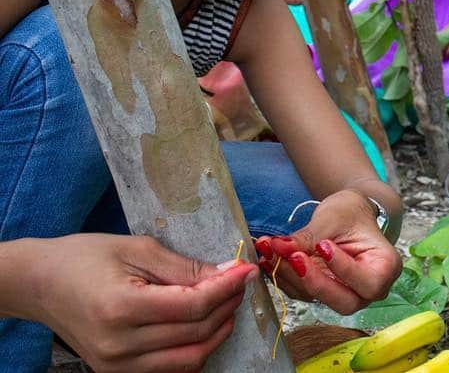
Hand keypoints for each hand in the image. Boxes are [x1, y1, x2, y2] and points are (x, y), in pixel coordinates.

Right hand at [34, 234, 255, 372]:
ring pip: (189, 360)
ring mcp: (116, 365)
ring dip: (217, 332)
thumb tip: (228, 273)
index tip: (246, 270)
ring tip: (225, 304)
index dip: (227, 288)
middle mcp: (119, 345)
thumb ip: (185, 267)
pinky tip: (203, 326)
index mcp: (122, 309)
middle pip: (196, 333)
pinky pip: (171, 369)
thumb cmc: (87, 257)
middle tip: (239, 283)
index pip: (193, 306)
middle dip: (227, 306)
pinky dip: (195, 350)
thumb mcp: (138, 249)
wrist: (41, 283)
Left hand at [259, 190, 400, 314]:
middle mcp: (368, 289)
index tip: (322, 246)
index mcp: (385, 269)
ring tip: (270, 250)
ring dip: (289, 276)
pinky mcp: (322, 293)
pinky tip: (270, 257)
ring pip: (317, 298)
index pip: (367, 281)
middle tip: (293, 256)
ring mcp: (345, 294)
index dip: (343, 268)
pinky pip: (302, 292)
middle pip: (342, 301)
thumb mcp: (335, 218)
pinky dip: (284, 276)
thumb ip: (310, 236)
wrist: (346, 214)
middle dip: (313, 280)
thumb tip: (281, 246)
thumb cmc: (351, 212)